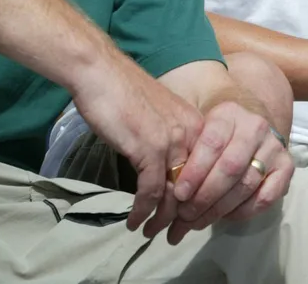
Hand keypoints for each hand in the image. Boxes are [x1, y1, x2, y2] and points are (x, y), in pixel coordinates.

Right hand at [70, 51, 202, 237]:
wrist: (102, 73)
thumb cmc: (123, 92)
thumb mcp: (157, 117)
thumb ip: (167, 140)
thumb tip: (164, 167)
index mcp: (196, 125)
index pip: (206, 172)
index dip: (196, 199)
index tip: (186, 217)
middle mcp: (191, 134)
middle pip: (194, 185)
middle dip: (183, 215)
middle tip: (172, 233)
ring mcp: (172, 141)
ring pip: (175, 193)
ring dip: (162, 218)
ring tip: (150, 232)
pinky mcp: (150, 149)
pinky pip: (150, 191)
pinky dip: (142, 210)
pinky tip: (134, 220)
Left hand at [166, 101, 293, 243]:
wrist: (249, 128)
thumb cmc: (215, 136)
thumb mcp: (198, 133)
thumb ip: (185, 156)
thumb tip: (163, 192)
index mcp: (229, 114)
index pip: (212, 142)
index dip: (195, 171)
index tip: (178, 194)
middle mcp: (255, 127)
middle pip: (230, 167)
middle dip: (205, 196)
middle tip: (185, 215)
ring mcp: (274, 147)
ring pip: (246, 184)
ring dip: (219, 209)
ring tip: (197, 222)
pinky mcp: (287, 167)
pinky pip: (266, 197)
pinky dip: (244, 211)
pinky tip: (225, 216)